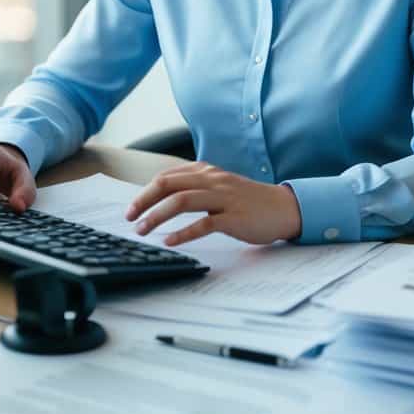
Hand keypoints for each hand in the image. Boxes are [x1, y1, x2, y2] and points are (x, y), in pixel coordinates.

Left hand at [125, 162, 301, 246]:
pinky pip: (204, 223)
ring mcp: (223, 198)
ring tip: (142, 230)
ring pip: (181, 201)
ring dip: (157, 216)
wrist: (283, 208)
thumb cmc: (249, 200)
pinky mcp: (234, 217)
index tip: (132, 208)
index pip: (167, 176)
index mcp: (207, 172)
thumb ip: (196, 187)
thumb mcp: (220, 186)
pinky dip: (183, 233)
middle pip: (168, 184)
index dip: (145, 191)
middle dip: (144, 201)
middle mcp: (212, 180)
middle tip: (129, 218)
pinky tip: (170, 241)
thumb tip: (164, 198)